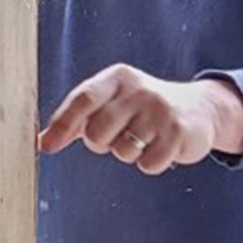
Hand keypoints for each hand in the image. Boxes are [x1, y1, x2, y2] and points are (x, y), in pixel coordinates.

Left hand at [37, 64, 242, 174]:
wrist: (200, 109)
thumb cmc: (144, 108)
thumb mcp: (113, 101)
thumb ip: (78, 118)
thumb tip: (42, 142)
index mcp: (118, 78)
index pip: (83, 99)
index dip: (62, 125)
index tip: (46, 147)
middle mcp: (140, 90)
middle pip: (98, 133)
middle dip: (103, 144)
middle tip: (120, 136)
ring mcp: (161, 110)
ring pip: (123, 152)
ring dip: (130, 154)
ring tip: (146, 138)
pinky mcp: (179, 132)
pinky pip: (148, 164)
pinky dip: (151, 163)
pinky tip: (162, 147)